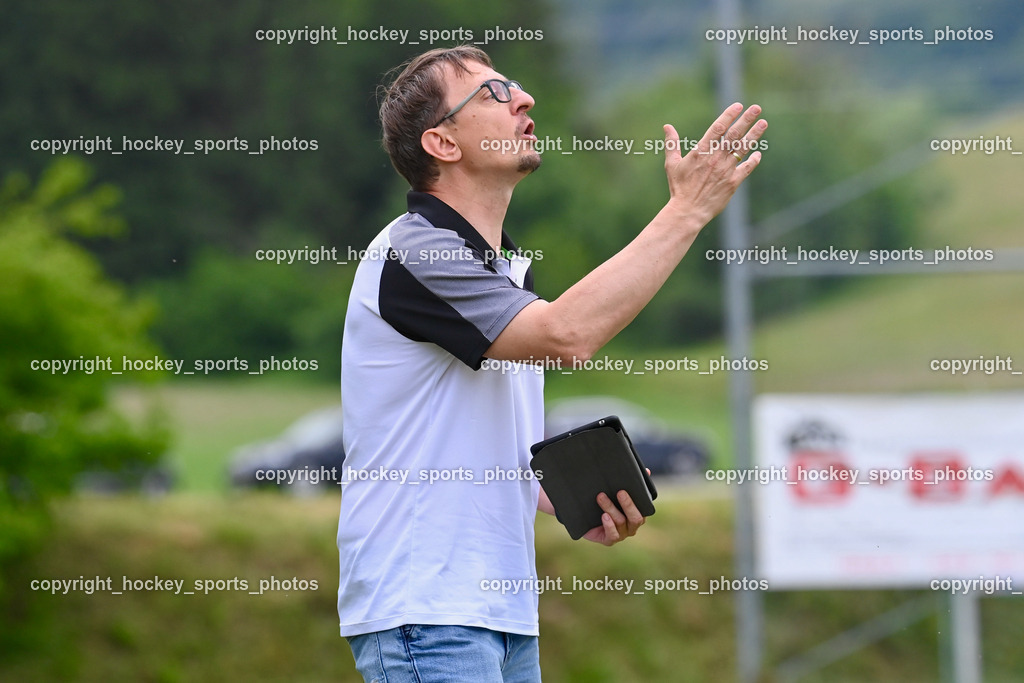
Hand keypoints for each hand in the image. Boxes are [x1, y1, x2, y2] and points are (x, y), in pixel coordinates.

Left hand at [582, 489, 645, 545]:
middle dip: (628, 504)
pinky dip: (609, 525)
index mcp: (637, 513)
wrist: (586, 518)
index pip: (644, 509)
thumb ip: (631, 483)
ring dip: (611, 508)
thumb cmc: (606, 502)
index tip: (631, 487)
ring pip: (621, 522)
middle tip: (620, 492)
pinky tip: (604, 516)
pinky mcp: (609, 540)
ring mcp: (622, 534)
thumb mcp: (616, 491)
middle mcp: (632, 525)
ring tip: (601, 497)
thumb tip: (647, 471)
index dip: (641, 499)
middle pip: (636, 518)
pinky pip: (613, 535)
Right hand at [662, 102, 766, 224]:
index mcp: (701, 151)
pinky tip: (758, 153)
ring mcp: (726, 170)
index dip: (729, 115)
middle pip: (734, 134)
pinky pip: (746, 168)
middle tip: (756, 108)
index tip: (738, 105)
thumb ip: (672, 144)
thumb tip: (667, 126)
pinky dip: (753, 160)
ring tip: (763, 123)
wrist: (688, 211)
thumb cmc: (679, 187)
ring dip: (754, 134)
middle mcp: (716, 158)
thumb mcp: (672, 164)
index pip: (718, 128)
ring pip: (743, 148)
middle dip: (746, 119)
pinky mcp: (733, 182)